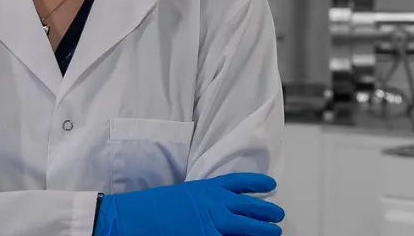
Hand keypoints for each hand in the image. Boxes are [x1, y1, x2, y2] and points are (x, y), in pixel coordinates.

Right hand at [96, 173, 283, 235]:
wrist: (135, 218)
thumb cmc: (153, 208)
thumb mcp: (183, 195)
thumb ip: (204, 200)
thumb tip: (218, 207)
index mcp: (208, 189)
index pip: (241, 183)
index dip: (258, 183)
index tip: (271, 185)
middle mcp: (216, 205)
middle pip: (251, 208)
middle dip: (268, 213)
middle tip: (278, 216)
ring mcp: (214, 225)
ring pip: (248, 229)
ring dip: (263, 231)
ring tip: (275, 232)